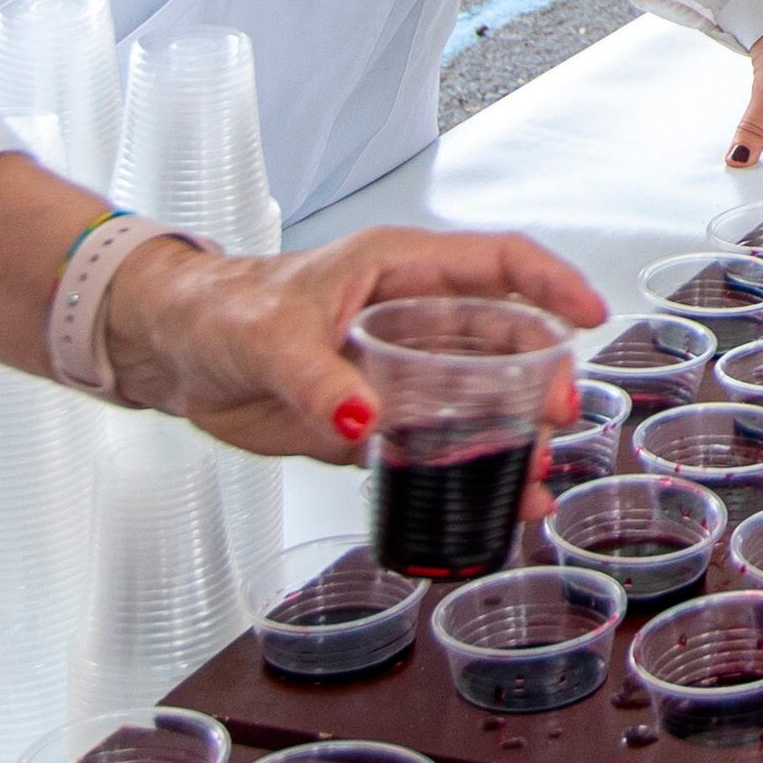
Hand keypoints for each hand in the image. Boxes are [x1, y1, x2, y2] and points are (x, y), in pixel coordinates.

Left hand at [105, 225, 606, 465]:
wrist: (171, 356)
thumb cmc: (219, 313)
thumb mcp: (268, 339)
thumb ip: (319, 380)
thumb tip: (368, 421)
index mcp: (399, 271)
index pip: (498, 264)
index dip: (551, 284)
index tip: (591, 315)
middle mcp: (412, 317)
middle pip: (504, 337)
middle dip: (543, 375)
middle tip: (558, 417)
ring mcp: (399, 370)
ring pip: (480, 396)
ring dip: (515, 432)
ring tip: (538, 473)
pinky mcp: (375, 420)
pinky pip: (435, 444)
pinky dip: (469, 470)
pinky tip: (499, 498)